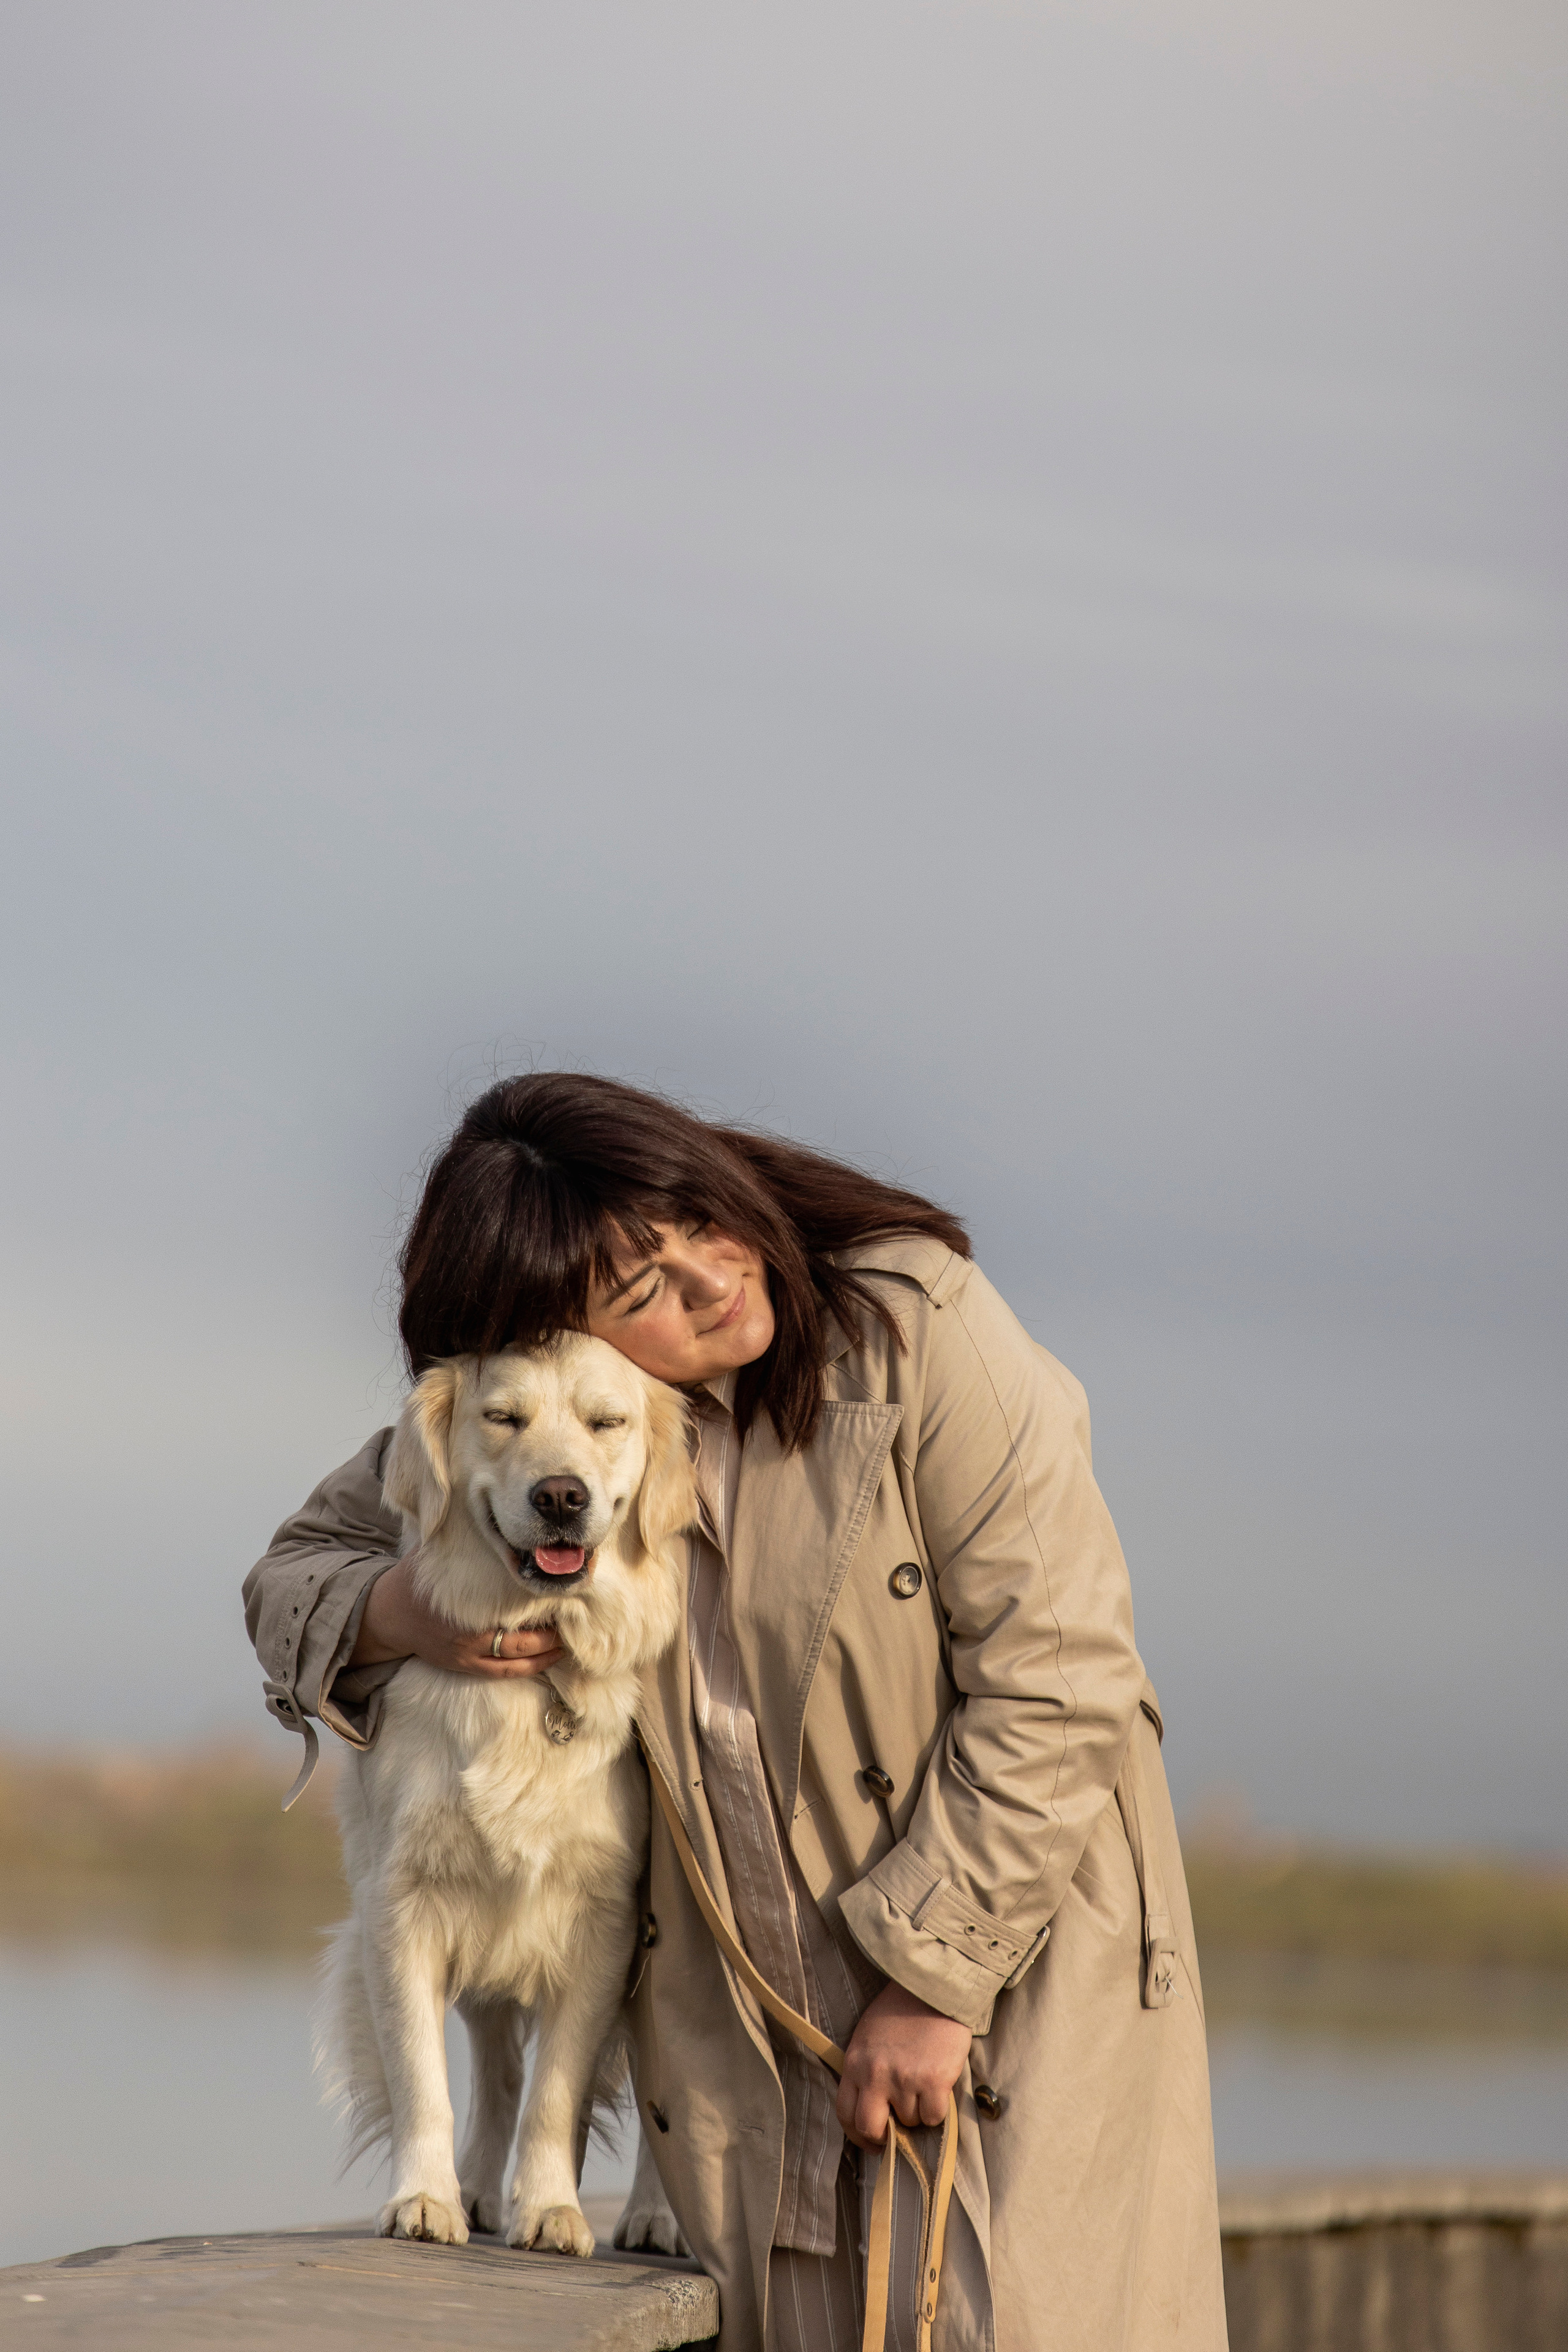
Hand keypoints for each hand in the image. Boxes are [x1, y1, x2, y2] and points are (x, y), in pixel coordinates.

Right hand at [351, 1555, 566, 1678]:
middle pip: (520, 1639)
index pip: (512, 1606)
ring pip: (516, 1660)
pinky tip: (550, 1658)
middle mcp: (469, 1636)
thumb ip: (460, 1536)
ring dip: (546, 1652)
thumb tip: (476, 1499)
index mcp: (466, 1606)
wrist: (389, 1615)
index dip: (540, 1600)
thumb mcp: (435, 1551)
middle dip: (550, 1631)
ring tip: (568, 1640)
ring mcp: (467, 1655)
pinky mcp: (465, 1667)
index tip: (561, 1590)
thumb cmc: (417, 1580)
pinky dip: (530, 1668)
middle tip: (575, 1617)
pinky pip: (503, 1673)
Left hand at [836, 1982, 970, 2151]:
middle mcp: (875, 2074)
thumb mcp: (868, 2038)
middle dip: (883, 2136)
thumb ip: (864, 2070)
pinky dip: (937, 2109)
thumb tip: (873, 2107)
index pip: (845, 2113)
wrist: (933, 1989)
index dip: (857, 2134)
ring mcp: (905, 2079)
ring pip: (909, 2122)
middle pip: (870, 2128)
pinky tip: (938, 2088)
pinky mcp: (933, 2081)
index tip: (871, 2139)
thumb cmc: (900, 2010)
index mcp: (855, 2063)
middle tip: (896, 2133)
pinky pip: (933, 2116)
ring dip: (916, 2112)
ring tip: (922, 2085)